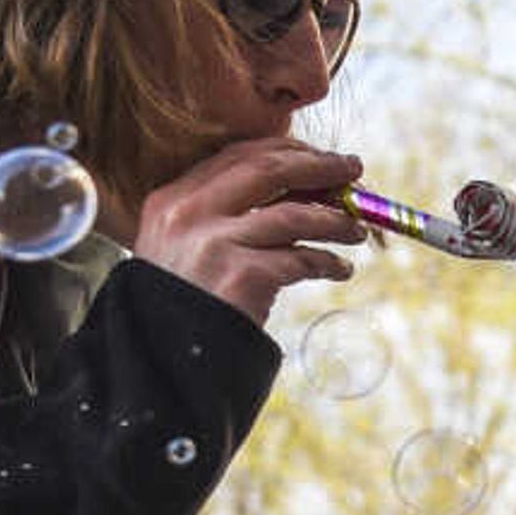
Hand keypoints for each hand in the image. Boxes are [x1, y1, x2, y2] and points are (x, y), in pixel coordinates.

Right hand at [134, 137, 367, 327]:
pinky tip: (339, 269)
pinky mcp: (243, 277)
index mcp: (172, 200)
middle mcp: (189, 215)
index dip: (286, 151)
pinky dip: (328, 262)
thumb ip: (215, 218)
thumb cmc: (178, 307)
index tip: (317, 157)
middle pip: (268, 171)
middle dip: (318, 166)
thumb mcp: (178, 250)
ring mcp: (215, 244)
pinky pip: (301, 260)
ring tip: (354, 231)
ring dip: (334, 220)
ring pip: (294, 215)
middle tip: (353, 169)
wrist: (161, 363)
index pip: (237, 156)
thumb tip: (291, 194)